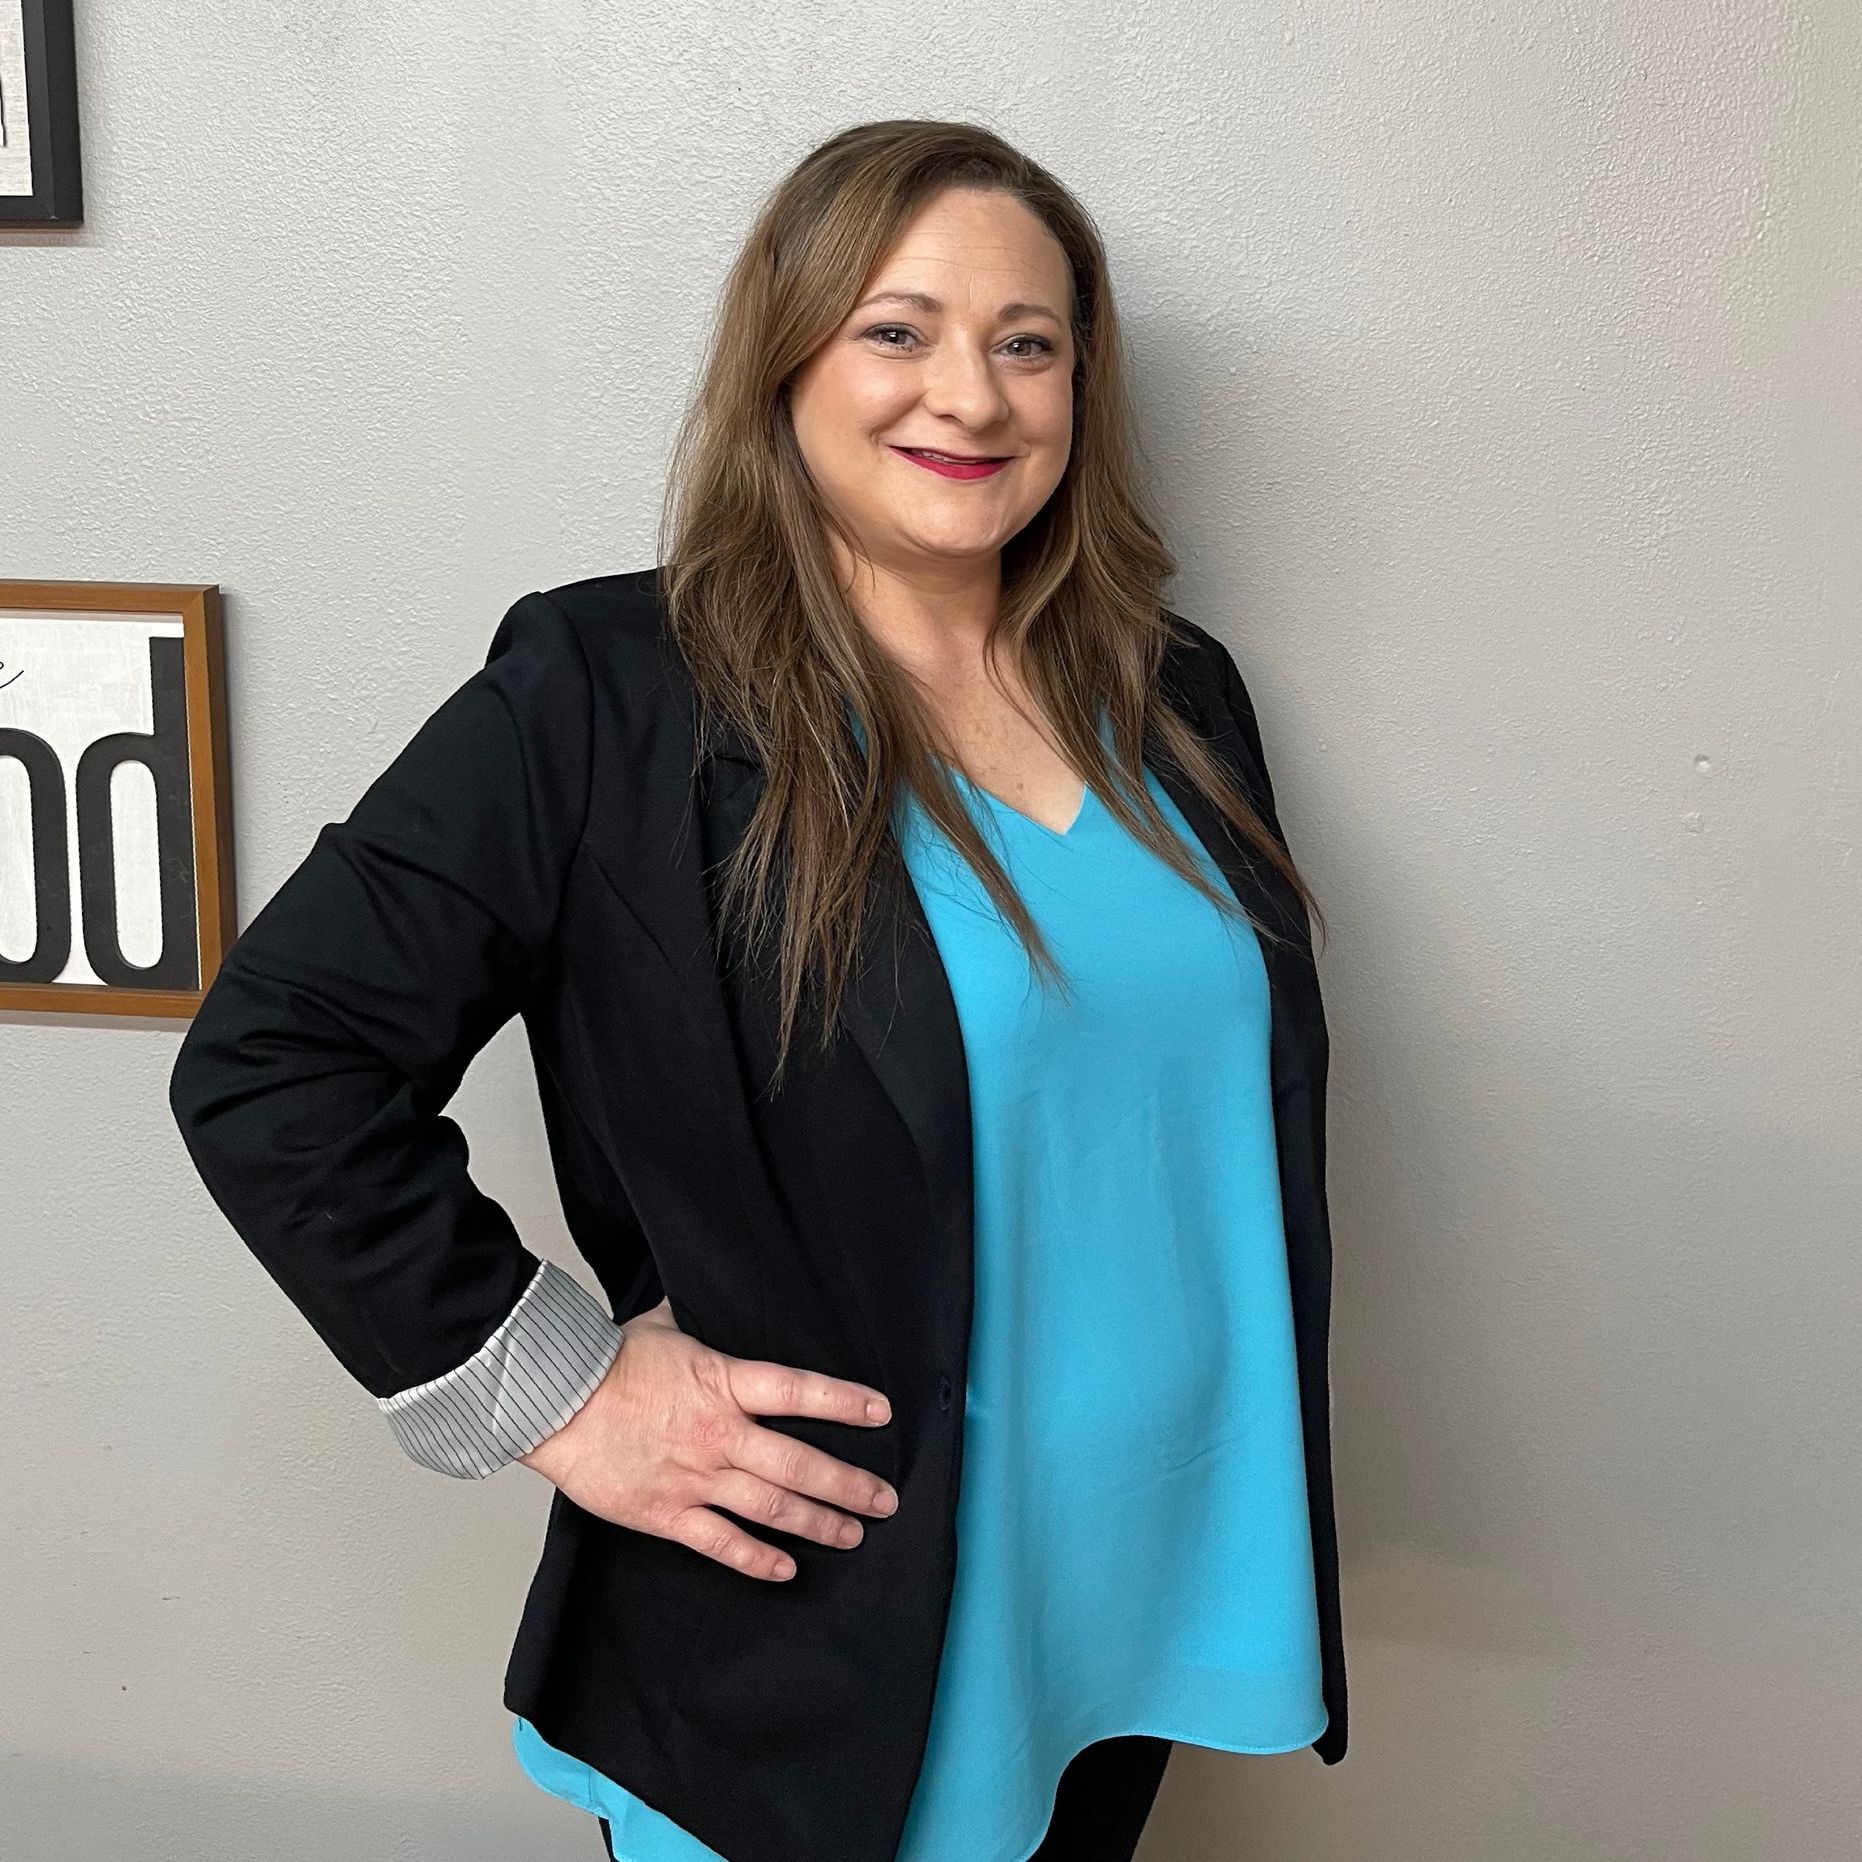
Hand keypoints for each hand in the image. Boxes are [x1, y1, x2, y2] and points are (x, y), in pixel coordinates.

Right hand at [517, 1297, 898, 1580]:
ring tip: (853, 1533)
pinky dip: (757, 1560)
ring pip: (772, 1508)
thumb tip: (711, 1294)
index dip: (845, 1403)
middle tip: (885, 1499)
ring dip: (819, 1523)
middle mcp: (720, 1434)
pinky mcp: (667, 1514)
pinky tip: (786, 1569)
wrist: (555, 1403)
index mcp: (723, 1383)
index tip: (882, 1414)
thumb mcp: (664, 1326)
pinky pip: (722, 1544)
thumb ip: (699, 1320)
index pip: (800, 1392)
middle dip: (849, 1485)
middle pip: (800, 1465)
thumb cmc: (606, 1363)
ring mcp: (696, 1478)